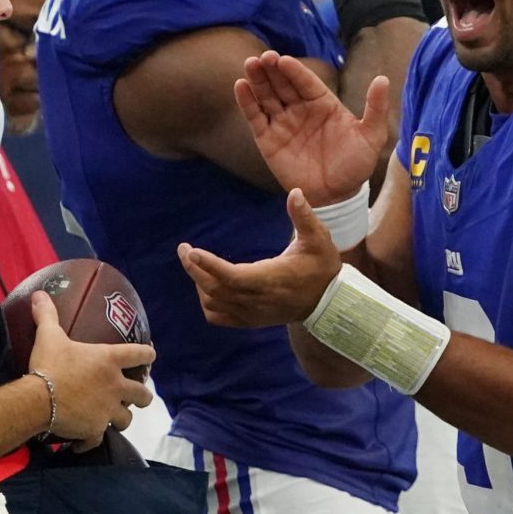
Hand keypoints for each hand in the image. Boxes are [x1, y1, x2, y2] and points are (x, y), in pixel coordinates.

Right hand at [27, 292, 154, 446]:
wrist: (37, 400)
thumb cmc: (50, 364)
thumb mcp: (49, 336)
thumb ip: (47, 315)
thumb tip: (38, 294)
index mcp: (109, 361)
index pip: (140, 354)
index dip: (148, 355)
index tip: (151, 357)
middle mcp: (115, 386)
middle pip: (142, 395)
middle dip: (142, 396)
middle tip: (135, 396)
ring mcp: (107, 411)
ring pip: (126, 419)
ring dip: (121, 418)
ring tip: (112, 417)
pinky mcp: (95, 430)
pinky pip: (98, 439)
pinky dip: (91, 441)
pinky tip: (84, 441)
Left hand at [179, 188, 340, 327]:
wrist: (328, 302)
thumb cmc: (321, 267)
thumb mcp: (318, 238)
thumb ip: (304, 216)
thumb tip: (295, 193)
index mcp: (271, 279)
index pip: (232, 276)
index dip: (209, 265)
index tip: (190, 251)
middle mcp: (258, 299)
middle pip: (215, 289)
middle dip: (195, 269)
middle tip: (184, 250)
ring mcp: (252, 313)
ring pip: (213, 303)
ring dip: (200, 284)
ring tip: (195, 264)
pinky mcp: (250, 320)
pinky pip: (219, 317)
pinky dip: (207, 303)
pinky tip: (206, 286)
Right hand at [234, 50, 388, 204]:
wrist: (338, 195)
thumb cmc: (356, 164)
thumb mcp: (371, 136)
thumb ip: (375, 108)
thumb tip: (384, 79)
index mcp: (323, 102)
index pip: (306, 81)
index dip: (295, 71)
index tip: (284, 60)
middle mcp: (300, 108)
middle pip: (283, 84)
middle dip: (272, 70)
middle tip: (264, 57)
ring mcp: (283, 122)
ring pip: (267, 96)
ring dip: (258, 80)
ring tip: (250, 65)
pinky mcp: (268, 140)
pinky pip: (256, 118)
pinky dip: (247, 102)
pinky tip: (241, 86)